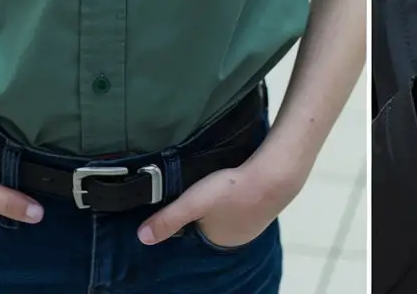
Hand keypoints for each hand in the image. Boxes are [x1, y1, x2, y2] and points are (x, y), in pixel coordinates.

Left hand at [138, 158, 300, 246]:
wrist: (275, 174)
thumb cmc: (231, 190)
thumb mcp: (193, 202)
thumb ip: (168, 219)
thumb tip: (141, 238)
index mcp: (218, 242)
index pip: (196, 233)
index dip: (190, 218)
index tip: (187, 200)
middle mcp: (237, 238)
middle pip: (214, 223)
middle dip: (207, 210)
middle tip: (202, 188)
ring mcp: (255, 223)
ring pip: (231, 213)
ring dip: (225, 202)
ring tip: (218, 183)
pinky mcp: (267, 205)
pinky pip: (247, 202)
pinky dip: (241, 194)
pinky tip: (238, 181)